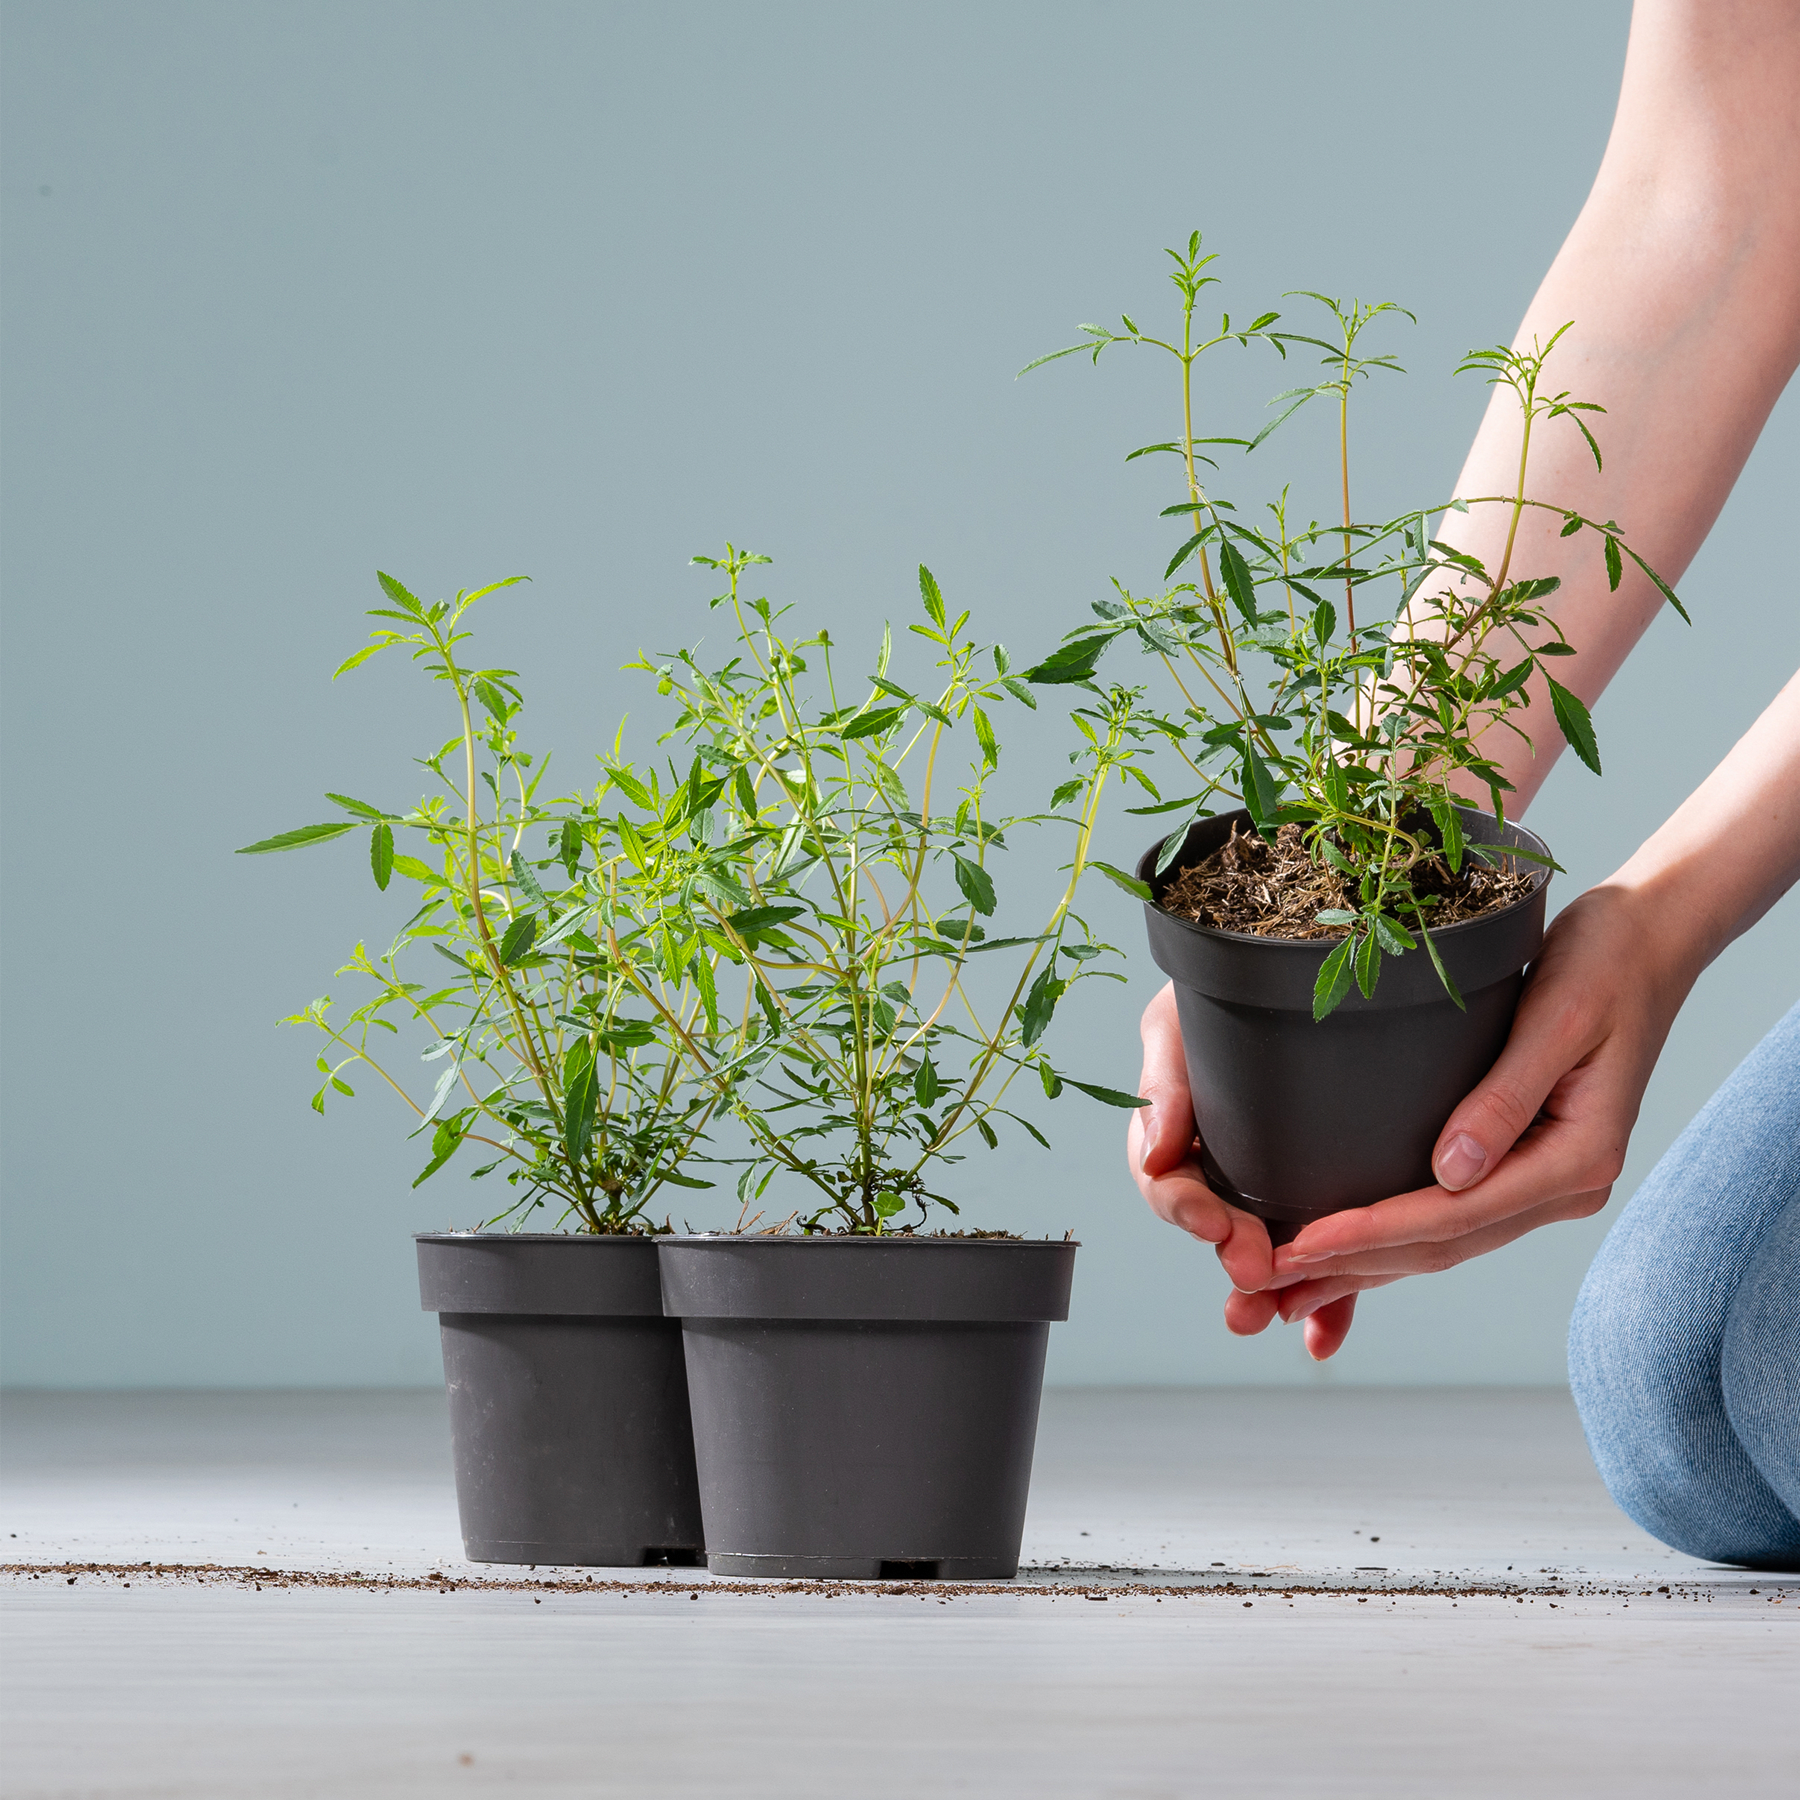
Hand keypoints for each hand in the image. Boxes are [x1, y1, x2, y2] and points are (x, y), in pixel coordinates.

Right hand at [1129, 982, 1361, 1358]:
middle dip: (1233, 1257)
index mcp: (1180, 1129)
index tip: (1210, 1221)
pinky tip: (1326, 1340)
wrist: (1304, 966)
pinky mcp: (1331, 1197)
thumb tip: (1156, 1156)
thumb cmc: (1229, 984)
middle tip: (1255, 1270)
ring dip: (1274, 1294)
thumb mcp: (1180, 1023)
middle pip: (1218, 1227)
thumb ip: (1164, 1084)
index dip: (1183, 1209)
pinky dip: (1326, 1303)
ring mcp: (1276, 1185)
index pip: (1168, 1182)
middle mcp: (1224, 1163)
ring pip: (1271, 1252)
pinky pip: (1329, 1257)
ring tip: (1279, 1319)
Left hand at [1257, 881, 1694, 1346]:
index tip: (1301, 1244)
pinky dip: (1396, 1238)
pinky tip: (1345, 1255)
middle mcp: (1567, 1184)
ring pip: (1444, 1241)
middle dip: (1355, 1266)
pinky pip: (1453, 1216)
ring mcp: (1548, 1180)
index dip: (1372, 1234)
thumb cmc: (1604, 963)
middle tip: (1272, 1284)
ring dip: (1368, 1266)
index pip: (1455, 1214)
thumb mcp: (1556, 1020)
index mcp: (1578, 1157)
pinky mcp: (1526, 1163)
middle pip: (1444, 1243)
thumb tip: (1450, 1173)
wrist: (1648, 939)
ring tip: (1291, 1289)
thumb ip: (1504, 1098)